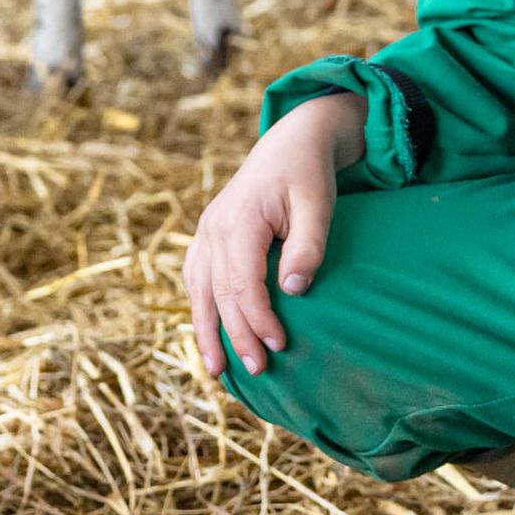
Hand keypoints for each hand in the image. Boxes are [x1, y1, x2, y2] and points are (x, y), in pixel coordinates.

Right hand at [183, 93, 364, 377]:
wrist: (290, 144)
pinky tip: (208, 332)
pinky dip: (200, 306)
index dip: (257, 318)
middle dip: (235, 335)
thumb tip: (294, 290)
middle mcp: (213, 227)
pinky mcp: (208, 235)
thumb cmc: (308, 175)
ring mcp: (206, 231)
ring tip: (217, 368)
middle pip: (218, 293)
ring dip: (206, 330)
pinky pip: (196, 277)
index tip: (280, 344)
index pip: (242, 282)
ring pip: (199, 289)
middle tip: (257, 370)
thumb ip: (308, 246)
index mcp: (240, 219)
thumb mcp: (318, 205)